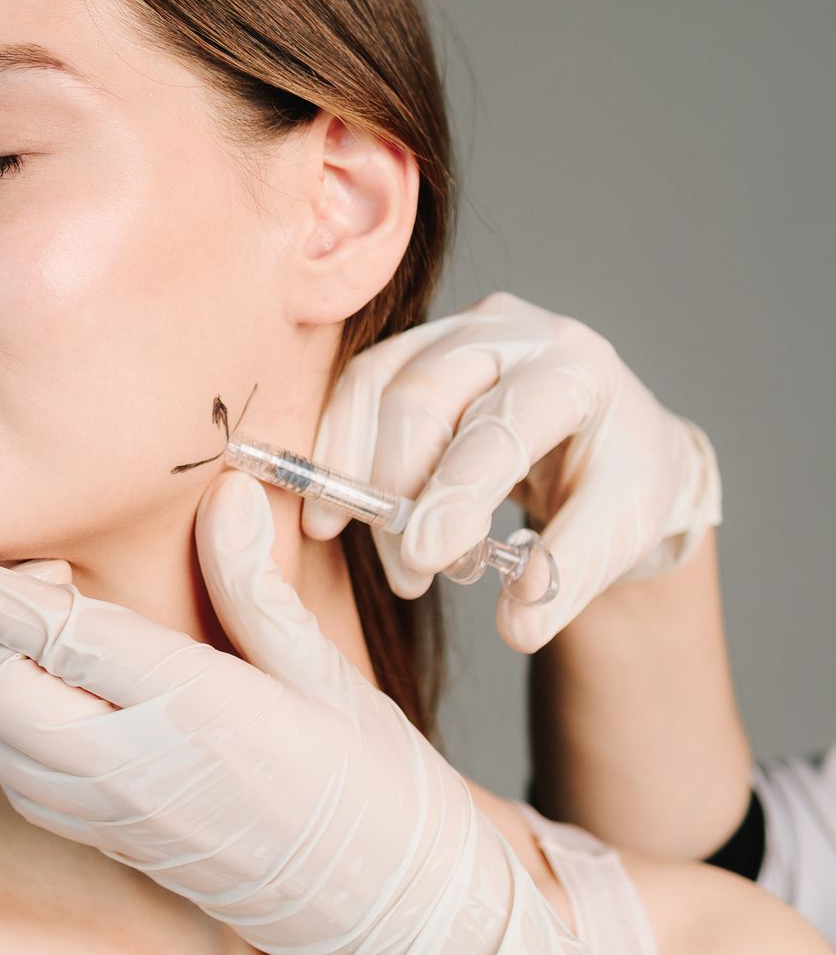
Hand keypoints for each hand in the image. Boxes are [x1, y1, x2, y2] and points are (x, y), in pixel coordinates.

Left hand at [0, 469, 618, 954]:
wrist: (396, 915)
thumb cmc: (375, 791)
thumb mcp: (326, 676)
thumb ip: (254, 588)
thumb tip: (224, 495)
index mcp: (194, 711)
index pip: (57, 637)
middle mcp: (137, 769)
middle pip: (2, 693)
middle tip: (53, 586)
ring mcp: (118, 816)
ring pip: (3, 741)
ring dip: (5, 679)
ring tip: (66, 637)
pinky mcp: (115, 843)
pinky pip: (27, 784)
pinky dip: (20, 730)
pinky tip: (73, 696)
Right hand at [306, 290, 721, 651]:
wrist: (605, 440)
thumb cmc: (616, 479)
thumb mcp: (621, 529)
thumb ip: (571, 573)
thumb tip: (518, 623)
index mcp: (578, 366)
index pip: (503, 425)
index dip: (458, 492)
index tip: (427, 557)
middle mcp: (512, 331)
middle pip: (427, 394)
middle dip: (401, 489)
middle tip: (409, 572)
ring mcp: (452, 332)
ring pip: (375, 384)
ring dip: (356, 472)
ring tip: (357, 543)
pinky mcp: (409, 350)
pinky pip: (354, 390)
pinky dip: (335, 451)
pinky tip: (332, 511)